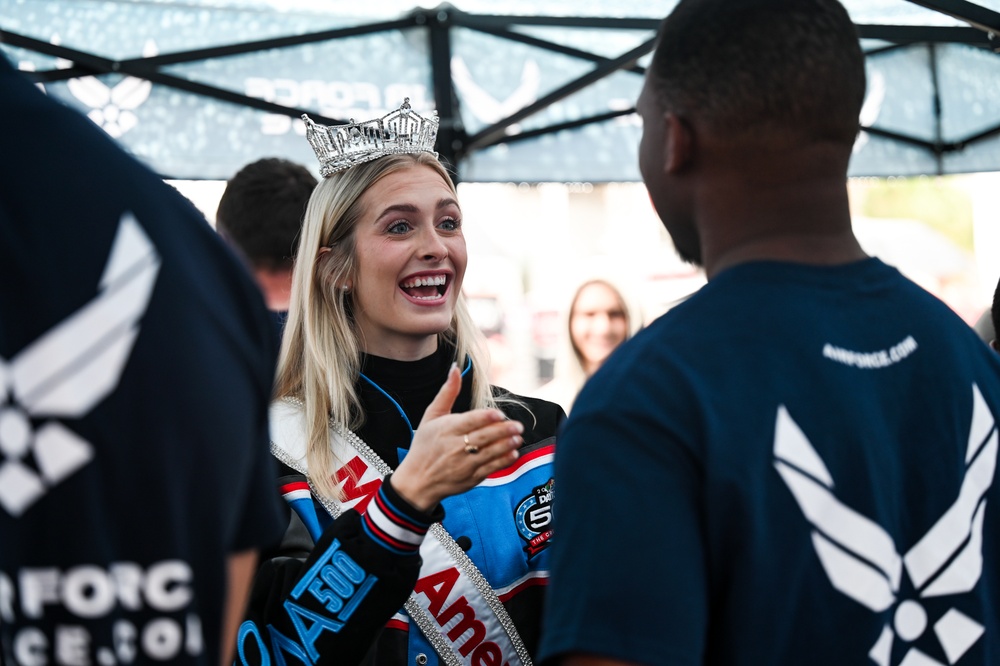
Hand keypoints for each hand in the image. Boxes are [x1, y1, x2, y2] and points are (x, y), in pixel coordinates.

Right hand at [390, 364, 522, 511]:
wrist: (417, 481)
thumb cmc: (424, 445)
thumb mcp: (431, 416)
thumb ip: (447, 392)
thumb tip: (455, 368)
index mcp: (446, 429)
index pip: (469, 422)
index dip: (485, 418)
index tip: (500, 415)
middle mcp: (454, 447)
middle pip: (482, 437)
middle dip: (503, 431)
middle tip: (518, 425)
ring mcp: (463, 464)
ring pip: (489, 453)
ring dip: (506, 445)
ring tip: (518, 437)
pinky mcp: (470, 478)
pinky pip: (490, 469)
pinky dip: (503, 461)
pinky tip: (513, 453)